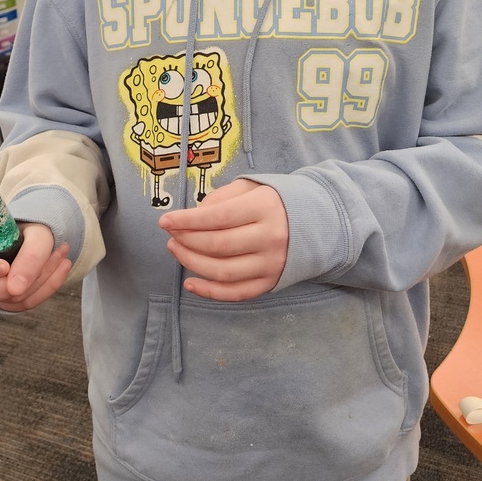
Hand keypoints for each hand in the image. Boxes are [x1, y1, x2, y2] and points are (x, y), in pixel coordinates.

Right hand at [0, 222, 71, 310]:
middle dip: (10, 282)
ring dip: (38, 280)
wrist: (37, 233)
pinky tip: (63, 265)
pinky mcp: (4, 300)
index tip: (4, 266)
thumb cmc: (29, 227)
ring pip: (4, 300)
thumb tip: (17, 288)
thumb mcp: (35, 232)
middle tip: (42, 259)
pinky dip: (47, 286)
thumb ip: (29, 254)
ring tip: (61, 252)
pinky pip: (23, 304)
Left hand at [158, 179, 287, 301]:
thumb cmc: (275, 202)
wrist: (317, 223)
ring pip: (223, 271)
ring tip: (176, 250)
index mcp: (264, 208)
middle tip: (171, 234)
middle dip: (187, 240)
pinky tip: (189, 283)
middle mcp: (270, 237)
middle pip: (217, 245)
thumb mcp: (251, 187)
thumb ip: (221, 197)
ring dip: (192, 263)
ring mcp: (271, 263)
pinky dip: (210, 292)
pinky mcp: (270, 282)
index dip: (187, 221)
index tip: (165, 221)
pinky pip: (236, 293)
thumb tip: (194, 215)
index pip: (218, 216)